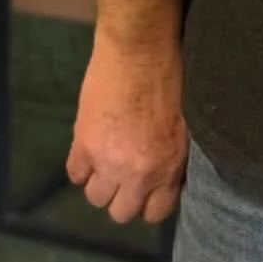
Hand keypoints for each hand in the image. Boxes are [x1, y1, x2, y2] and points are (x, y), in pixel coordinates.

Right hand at [65, 33, 186, 223]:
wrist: (141, 48)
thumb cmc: (174, 75)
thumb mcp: (187, 123)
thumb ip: (174, 156)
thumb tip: (165, 176)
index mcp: (168, 165)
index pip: (155, 213)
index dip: (149, 201)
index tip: (149, 188)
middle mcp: (138, 172)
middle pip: (121, 212)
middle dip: (123, 196)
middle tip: (125, 174)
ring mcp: (107, 160)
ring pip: (95, 197)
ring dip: (101, 182)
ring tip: (107, 159)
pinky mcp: (83, 143)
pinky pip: (75, 174)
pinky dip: (81, 165)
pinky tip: (91, 148)